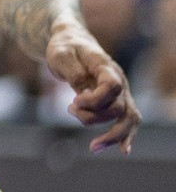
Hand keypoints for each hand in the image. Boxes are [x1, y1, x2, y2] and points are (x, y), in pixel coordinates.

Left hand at [46, 23, 140, 152]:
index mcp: (105, 66)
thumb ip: (74, 73)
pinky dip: (127, 136)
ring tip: (92, 146)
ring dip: (110, 134)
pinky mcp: (117, 101)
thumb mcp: (61, 55)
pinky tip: (123, 150)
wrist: (71, 41)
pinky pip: (130, 120)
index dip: (95, 99)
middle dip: (92, 117)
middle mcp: (119, 80)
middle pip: (117, 107)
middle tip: (69, 109)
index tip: (74, 101)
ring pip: (127, 118)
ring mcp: (121, 92)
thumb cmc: (64, 47)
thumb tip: (84, 93)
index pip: (111, 86)